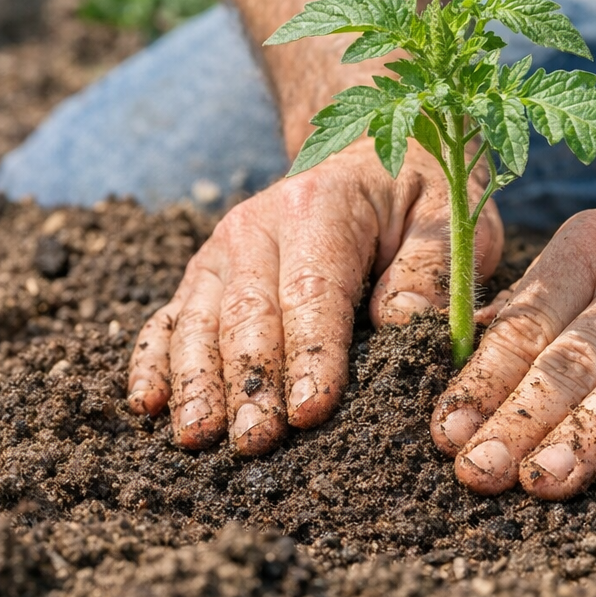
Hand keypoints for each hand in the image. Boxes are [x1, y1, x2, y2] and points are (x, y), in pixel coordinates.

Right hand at [127, 140, 501, 452]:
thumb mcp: (449, 220)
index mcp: (321, 206)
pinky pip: (169, 317)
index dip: (311, 354)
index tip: (312, 412)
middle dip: (251, 382)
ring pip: (199, 320)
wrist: (365, 153)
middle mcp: (257, 225)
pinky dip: (154, 360)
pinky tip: (147, 404)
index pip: (312, 290)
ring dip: (197, 382)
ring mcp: (222, 251)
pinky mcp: (204, 275)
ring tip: (196, 438)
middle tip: (255, 442)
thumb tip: (401, 325)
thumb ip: (430, 271)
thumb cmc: (416, 199)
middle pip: (248, 313)